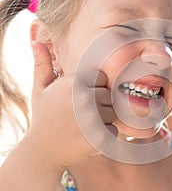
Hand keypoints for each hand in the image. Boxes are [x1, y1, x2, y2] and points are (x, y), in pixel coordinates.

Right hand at [28, 41, 116, 166]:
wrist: (41, 151)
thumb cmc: (43, 117)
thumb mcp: (39, 89)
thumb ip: (42, 65)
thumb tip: (36, 41)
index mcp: (73, 83)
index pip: (101, 79)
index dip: (94, 89)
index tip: (81, 100)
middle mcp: (85, 98)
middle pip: (108, 96)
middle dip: (99, 105)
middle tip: (81, 115)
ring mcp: (93, 118)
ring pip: (112, 113)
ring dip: (103, 120)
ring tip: (83, 126)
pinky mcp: (99, 136)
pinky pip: (113, 130)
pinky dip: (105, 135)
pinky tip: (88, 137)